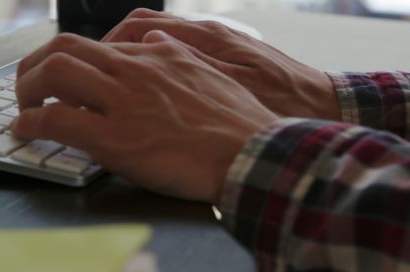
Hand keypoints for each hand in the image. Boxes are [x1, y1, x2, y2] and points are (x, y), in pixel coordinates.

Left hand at [11, 32, 278, 202]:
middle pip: (66, 48)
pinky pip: (57, 121)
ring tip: (24, 107)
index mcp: (159, 55)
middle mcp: (136, 70)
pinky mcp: (115, 139)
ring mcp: (123, 102)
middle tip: (31, 86)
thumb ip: (177, 57)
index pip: (99, 44)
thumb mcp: (212, 73)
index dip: (73, 60)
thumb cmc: (240, 122)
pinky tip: (24, 131)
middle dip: (38, 65)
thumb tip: (155, 41)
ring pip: (54, 73)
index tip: (66, 77)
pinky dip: (31, 124)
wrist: (253, 155)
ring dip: (27, 88)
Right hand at [102, 9, 340, 120]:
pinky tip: (155, 88)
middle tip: (91, 75)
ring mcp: (218, 46)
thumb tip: (149, 50)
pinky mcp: (228, 60)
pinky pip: (182, 53)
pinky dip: (159, 65)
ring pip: (162, 40)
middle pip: (145, 29)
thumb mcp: (232, 90)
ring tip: (116, 83)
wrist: (321, 108)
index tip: (88, 67)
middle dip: (113, 48)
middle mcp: (210, 36)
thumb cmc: (281, 103)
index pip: (140, 26)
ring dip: (134, 57)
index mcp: (207, 38)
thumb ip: (188, 69)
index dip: (108, 44)